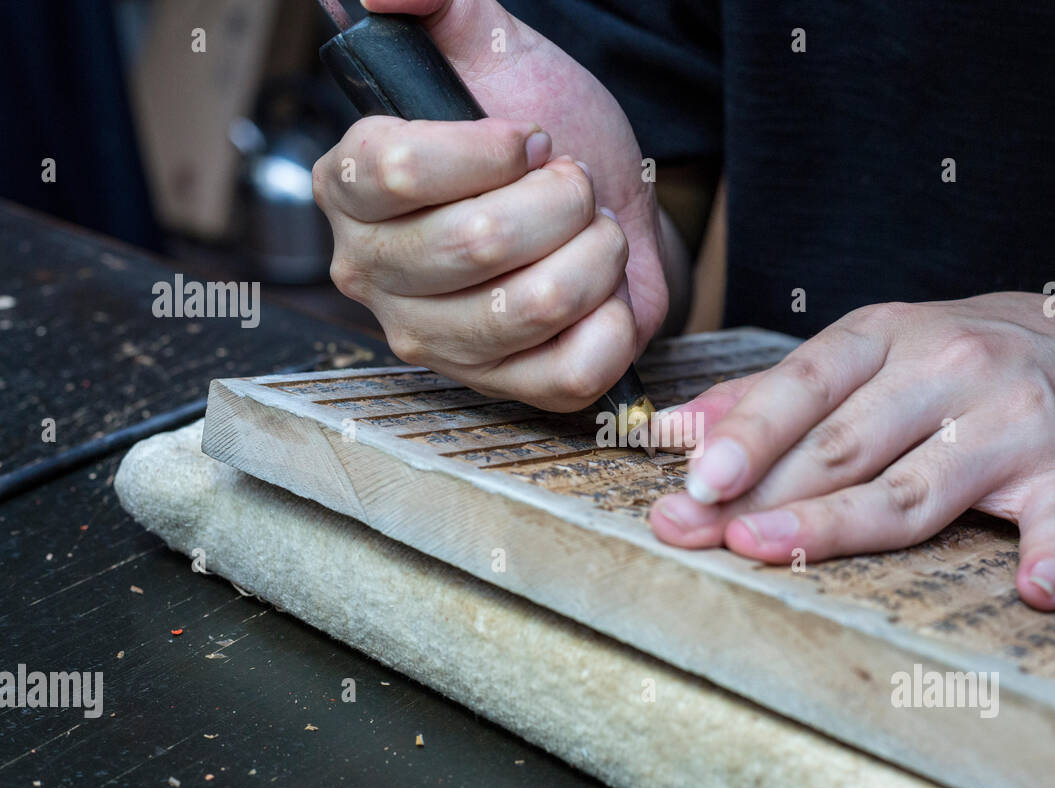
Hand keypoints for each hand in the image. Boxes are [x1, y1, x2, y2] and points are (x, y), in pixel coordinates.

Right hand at [312, 0, 668, 410]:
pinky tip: (601, 295)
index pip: (398, 172)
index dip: (490, 151)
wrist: (611, 205)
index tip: (532, 139)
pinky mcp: (501, 389)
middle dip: (561, 200)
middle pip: (477, 242)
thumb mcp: (491, 47)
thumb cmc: (545, 135)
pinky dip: (613, 323)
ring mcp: (435, 342)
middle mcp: (373, 273)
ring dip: (593, 256)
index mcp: (350, 187)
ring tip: (592, 236)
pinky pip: (571, 370)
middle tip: (575, 187)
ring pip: (529, 307)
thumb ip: (432, 3)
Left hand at [649, 293, 1054, 610]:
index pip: (808, 382)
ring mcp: (1016, 425)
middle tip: (697, 534)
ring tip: (766, 549)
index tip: (696, 477)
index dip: (749, 431)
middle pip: (846, 444)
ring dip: (843, 524)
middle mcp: (952, 372)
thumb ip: (778, 392)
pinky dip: (1054, 554)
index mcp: (892, 338)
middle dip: (764, 493)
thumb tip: (677, 430)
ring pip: (918, 488)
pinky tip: (1036, 589)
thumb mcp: (876, 350)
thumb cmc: (966, 360)